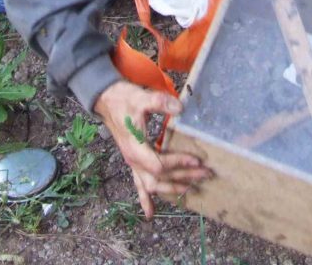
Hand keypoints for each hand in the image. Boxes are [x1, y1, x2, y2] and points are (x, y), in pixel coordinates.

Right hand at [93, 80, 210, 217]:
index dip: (178, 164)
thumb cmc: (123, 99)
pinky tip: (150, 213)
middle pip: (160, 178)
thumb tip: (180, 108)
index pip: (159, 164)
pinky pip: (139, 184)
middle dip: (183, 178)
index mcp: (135, 149)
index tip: (197, 160)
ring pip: (151, 185)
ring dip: (171, 188)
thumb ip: (159, 102)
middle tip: (205, 175)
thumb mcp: (140, 98)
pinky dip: (145, 199)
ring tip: (191, 189)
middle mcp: (133, 160)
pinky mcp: (133, 161)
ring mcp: (132, 163)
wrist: (106, 100)